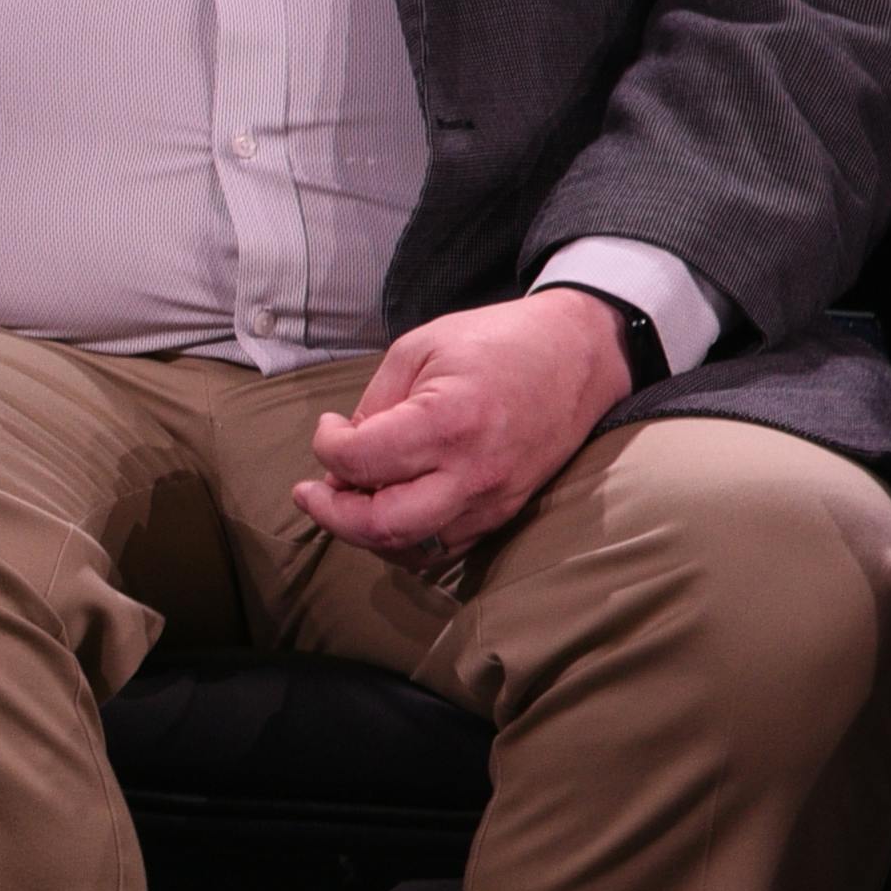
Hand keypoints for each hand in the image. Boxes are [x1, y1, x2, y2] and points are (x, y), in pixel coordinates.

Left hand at [296, 289, 635, 566]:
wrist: (578, 355)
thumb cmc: (496, 341)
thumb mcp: (419, 349)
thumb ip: (374, 405)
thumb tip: (341, 459)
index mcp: (450, 422)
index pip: (360, 461)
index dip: (325, 447)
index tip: (328, 428)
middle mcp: (475, 473)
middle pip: (383, 526)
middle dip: (332, 514)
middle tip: (312, 491)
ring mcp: (495, 500)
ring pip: (413, 549)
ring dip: (365, 532)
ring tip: (346, 498)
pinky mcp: (506, 513)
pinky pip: (444, 548)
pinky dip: (403, 540)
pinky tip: (385, 510)